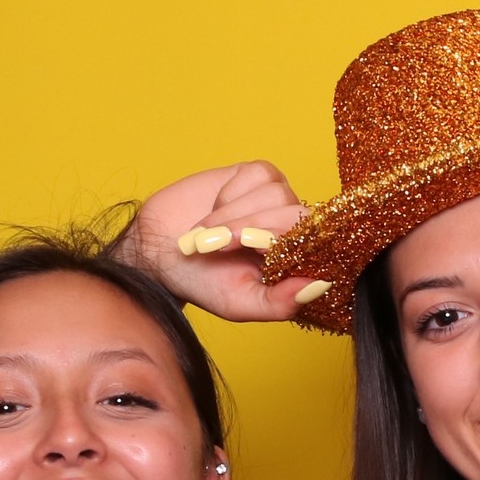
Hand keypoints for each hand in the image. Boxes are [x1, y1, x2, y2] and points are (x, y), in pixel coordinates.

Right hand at [115, 162, 323, 322]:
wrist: (159, 249)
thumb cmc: (203, 281)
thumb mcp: (240, 303)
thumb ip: (280, 304)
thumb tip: (321, 287)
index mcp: (297, 262)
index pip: (315, 248)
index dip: (283, 247)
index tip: (254, 253)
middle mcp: (294, 228)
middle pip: (295, 217)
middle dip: (253, 230)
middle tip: (218, 246)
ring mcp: (278, 199)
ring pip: (275, 195)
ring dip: (235, 216)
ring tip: (208, 236)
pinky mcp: (258, 175)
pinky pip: (257, 176)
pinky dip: (231, 194)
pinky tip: (215, 210)